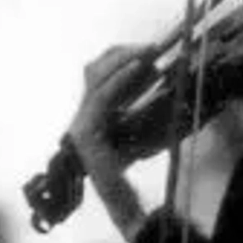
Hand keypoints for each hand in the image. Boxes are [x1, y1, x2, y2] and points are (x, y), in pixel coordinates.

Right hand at [65, 42, 151, 166]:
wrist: (122, 196)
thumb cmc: (135, 163)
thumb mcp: (144, 123)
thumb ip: (147, 100)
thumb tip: (161, 70)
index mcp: (95, 110)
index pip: (102, 71)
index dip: (126, 56)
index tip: (154, 49)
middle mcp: (83, 113)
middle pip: (95, 68)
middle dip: (124, 53)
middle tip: (154, 47)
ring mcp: (80, 122)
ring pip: (95, 76)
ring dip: (124, 60)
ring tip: (149, 53)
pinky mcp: (84, 132)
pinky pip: (100, 98)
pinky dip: (120, 79)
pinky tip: (139, 68)